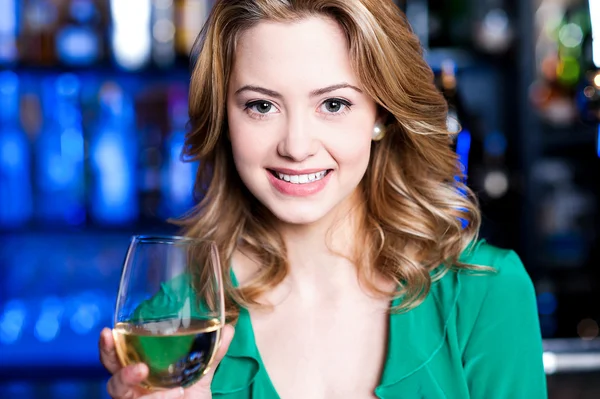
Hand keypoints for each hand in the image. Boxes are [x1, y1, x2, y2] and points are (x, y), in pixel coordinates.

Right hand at [99, 325, 234, 398]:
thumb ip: (213, 352)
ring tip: (176, 393)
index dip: (108, 345)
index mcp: (139, 372)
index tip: (107, 330)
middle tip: (139, 369)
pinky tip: (179, 395)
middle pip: (112, 379)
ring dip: (148, 395)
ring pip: (123, 395)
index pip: (116, 356)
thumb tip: (229, 329)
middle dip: (119, 373)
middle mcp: (132, 389)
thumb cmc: (191, 397)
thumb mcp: (202, 374)